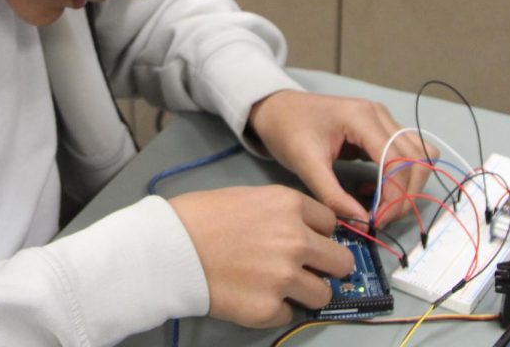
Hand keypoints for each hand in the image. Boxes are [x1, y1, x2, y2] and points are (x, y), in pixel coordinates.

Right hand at [169, 185, 353, 327]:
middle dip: (327, 267)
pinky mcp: (269, 309)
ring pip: (323, 294)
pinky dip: (274, 308)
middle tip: (307, 270)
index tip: (308, 241)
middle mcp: (296, 241)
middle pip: (340, 262)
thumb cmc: (199, 216)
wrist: (169, 248)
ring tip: (278, 287)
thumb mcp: (248, 197)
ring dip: (305, 292)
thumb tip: (301, 233)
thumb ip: (280, 214)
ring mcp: (285, 278)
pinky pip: (288, 314)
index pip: (331, 223)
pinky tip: (252, 296)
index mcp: (290, 206)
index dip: (318, 233)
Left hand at [247, 90, 436, 225]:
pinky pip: (405, 156)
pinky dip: (399, 178)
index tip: (376, 221)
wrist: (276, 109)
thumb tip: (362, 222)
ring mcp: (383, 121)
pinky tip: (372, 190)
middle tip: (380, 219)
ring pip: (419, 158)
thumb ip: (333, 195)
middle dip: (405, 195)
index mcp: (362, 118)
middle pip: (417, 160)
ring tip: (379, 207)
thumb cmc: (287, 130)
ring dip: (407, 187)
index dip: (394, 196)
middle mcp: (380, 115)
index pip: (397, 161)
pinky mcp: (380, 130)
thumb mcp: (305, 165)